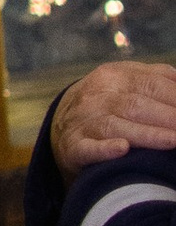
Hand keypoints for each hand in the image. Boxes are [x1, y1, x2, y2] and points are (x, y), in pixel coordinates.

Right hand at [50, 58, 175, 171]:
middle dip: (169, 118)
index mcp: (114, 75)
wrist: (61, 124)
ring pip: (115, 125)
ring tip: (174, 141)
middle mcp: (96, 96)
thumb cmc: (108, 103)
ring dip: (147, 135)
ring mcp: (82, 121)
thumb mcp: (126, 82)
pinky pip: (88, 148)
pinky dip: (104, 149)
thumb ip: (156, 78)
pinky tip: (122, 149)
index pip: (151, 84)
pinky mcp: (72, 147)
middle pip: (136, 105)